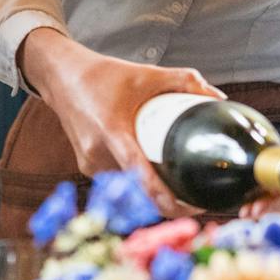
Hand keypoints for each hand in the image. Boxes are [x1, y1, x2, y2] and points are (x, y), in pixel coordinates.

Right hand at [19, 28, 222, 217]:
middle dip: (169, 200)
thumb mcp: (146, 74)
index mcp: (112, 132)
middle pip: (139, 190)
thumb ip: (184, 81)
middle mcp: (98, 154)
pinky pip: (119, 180)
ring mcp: (91, 163)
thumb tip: (217, 97)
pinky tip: (153, 171)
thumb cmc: (101, 75)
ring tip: (180, 184)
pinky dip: (137, 180)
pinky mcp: (88, 166)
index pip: (142, 178)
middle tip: (197, 198)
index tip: (194, 206)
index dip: (168, 200)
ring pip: (130, 188)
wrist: (61, 76)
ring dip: (152, 191)